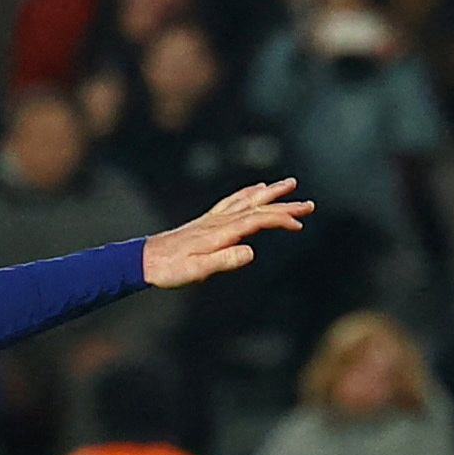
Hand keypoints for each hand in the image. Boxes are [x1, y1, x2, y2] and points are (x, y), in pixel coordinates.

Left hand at [140, 180, 313, 288]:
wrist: (144, 260)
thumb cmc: (169, 269)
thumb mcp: (196, 270)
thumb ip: (223, 260)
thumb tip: (250, 252)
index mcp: (221, 232)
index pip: (257, 220)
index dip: (280, 219)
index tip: (299, 223)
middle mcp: (219, 221)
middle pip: (257, 206)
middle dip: (284, 204)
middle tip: (309, 203)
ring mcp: (212, 219)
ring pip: (247, 200)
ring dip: (269, 192)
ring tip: (289, 184)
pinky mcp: (206, 221)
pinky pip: (233, 201)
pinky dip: (248, 193)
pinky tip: (255, 189)